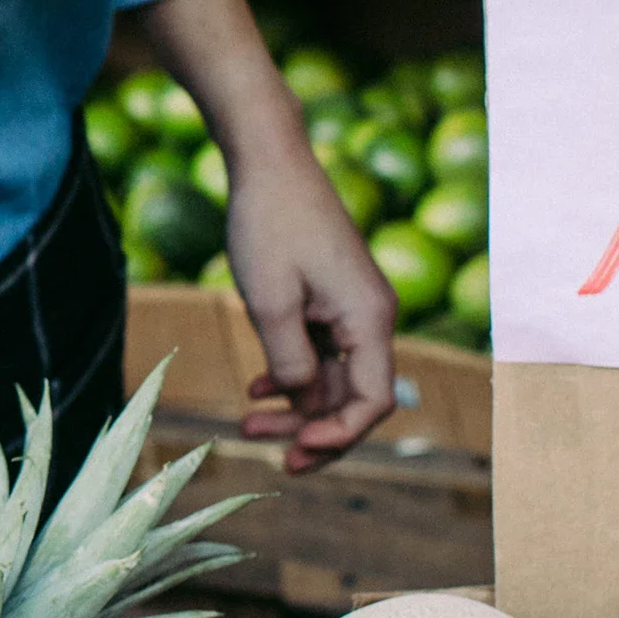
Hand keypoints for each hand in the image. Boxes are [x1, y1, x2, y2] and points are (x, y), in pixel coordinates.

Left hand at [223, 128, 397, 470]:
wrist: (269, 163)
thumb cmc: (270, 225)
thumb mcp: (270, 302)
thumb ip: (291, 361)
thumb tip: (303, 402)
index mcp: (370, 319)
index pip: (372, 402)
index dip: (338, 436)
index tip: (295, 451)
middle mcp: (371, 318)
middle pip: (354, 399)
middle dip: (311, 431)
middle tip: (267, 455)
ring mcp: (351, 310)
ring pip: (332, 380)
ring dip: (294, 407)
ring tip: (246, 424)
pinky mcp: (330, 301)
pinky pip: (320, 355)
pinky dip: (291, 375)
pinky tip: (257, 388)